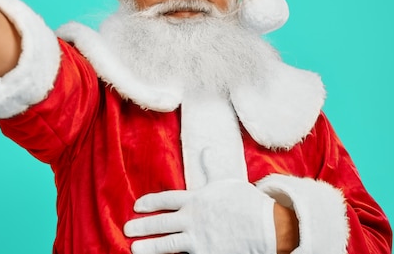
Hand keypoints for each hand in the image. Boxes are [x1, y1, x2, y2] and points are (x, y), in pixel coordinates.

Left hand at [124, 149, 275, 253]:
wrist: (265, 227)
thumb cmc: (246, 202)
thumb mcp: (226, 181)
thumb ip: (210, 168)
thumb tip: (206, 149)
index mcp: (195, 199)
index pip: (165, 199)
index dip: (150, 202)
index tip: (137, 205)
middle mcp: (192, 219)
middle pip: (161, 222)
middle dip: (142, 225)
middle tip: (127, 227)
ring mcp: (197, 239)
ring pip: (167, 244)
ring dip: (149, 247)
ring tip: (133, 248)